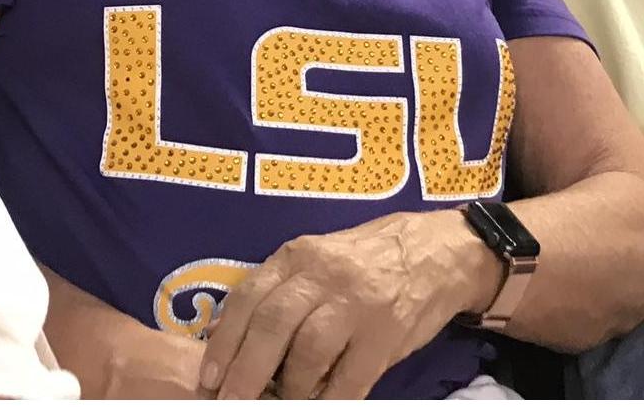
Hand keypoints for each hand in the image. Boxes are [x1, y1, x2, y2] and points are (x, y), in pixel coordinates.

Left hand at [200, 212, 495, 399]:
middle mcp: (322, 274)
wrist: (435, 252)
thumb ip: (282, 293)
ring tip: (278, 406)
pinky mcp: (386, 334)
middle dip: (245, 371)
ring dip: (288, 389)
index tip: (208, 378)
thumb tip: (233, 342)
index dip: (224, 341)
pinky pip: (350, 378)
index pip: (249, 297)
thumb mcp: (317, 261)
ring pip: (308, 351)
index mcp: (297, 255)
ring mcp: (356, 304)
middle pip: (273, 324)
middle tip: (230, 403)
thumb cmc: (364, 261)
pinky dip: (329, 402)